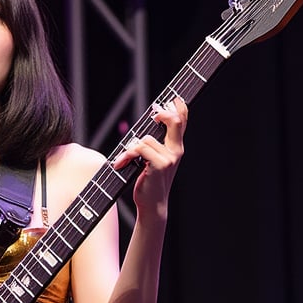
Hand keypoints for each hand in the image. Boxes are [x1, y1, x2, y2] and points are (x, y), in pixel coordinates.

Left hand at [113, 95, 186, 211]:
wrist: (153, 205)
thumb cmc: (150, 183)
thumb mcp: (153, 162)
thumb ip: (152, 146)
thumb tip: (142, 131)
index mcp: (176, 148)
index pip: (182, 122)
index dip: (179, 108)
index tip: (173, 97)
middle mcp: (176, 151)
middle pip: (174, 121)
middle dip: (163, 113)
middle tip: (153, 113)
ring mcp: (170, 158)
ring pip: (146, 139)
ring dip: (130, 149)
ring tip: (123, 161)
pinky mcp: (160, 165)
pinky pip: (139, 149)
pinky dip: (126, 156)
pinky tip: (120, 164)